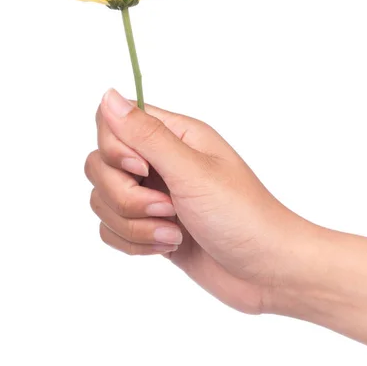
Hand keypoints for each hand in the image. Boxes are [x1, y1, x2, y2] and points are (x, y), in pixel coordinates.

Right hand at [84, 89, 305, 313]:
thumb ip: (146, 135)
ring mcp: (154, 196)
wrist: (266, 271)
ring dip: (135, 225)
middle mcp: (161, 163)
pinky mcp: (150, 228)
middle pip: (100, 165)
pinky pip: (112, 230)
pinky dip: (136, 244)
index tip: (142, 169)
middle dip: (125, 196)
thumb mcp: (193, 171)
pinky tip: (170, 247)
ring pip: (104, 201)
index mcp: (176, 137)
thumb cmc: (242, 215)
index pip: (113, 123)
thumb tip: (108, 94)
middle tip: (168, 208)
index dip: (115, 148)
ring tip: (175, 234)